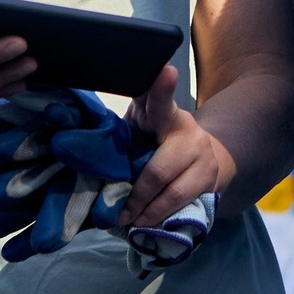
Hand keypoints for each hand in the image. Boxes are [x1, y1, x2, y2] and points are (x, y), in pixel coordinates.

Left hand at [122, 65, 235, 225]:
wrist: (211, 156)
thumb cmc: (162, 140)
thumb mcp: (145, 125)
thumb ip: (127, 127)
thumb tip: (82, 136)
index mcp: (167, 116)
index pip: (161, 101)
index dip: (162, 88)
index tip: (166, 71)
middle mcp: (188, 133)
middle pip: (159, 169)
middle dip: (137, 195)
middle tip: (118, 212)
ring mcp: (203, 159)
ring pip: (171, 191)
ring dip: (147, 211)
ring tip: (129, 221)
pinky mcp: (210, 181)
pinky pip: (182, 203)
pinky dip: (161, 216)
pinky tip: (147, 223)